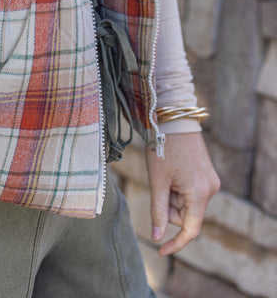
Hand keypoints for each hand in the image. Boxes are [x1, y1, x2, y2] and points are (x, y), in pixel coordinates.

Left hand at [146, 131, 219, 255]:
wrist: (174, 119)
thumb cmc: (163, 148)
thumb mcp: (157, 181)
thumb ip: (158, 211)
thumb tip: (157, 237)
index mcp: (200, 193)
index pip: (190, 230)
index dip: (175, 243)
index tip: (160, 251)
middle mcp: (211, 190)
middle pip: (186, 215)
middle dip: (170, 206)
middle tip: (160, 184)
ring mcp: (211, 183)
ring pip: (187, 204)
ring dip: (173, 196)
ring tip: (167, 173)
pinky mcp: (209, 176)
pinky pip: (191, 194)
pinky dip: (179, 189)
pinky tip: (173, 172)